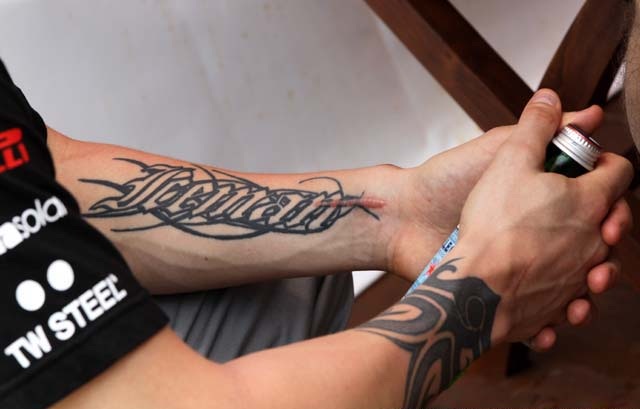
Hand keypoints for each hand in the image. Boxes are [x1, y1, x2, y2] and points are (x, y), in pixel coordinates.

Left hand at [387, 103, 631, 349]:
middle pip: (596, 246)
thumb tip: (591, 114)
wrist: (406, 221)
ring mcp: (528, 262)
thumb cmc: (448, 181)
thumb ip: (540, 132)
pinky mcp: (509, 291)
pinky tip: (554, 324)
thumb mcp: (497, 150)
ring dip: (589, 294)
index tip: (610, 216)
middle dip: (607, 256)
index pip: (597, 202)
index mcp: (544, 196)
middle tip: (601, 262)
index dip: (612, 208)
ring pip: (577, 283)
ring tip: (582, 299)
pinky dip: (557, 320)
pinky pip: (546, 313)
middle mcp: (542, 230)